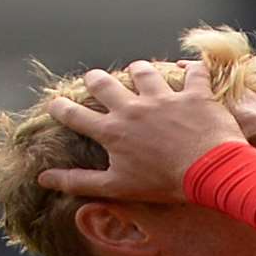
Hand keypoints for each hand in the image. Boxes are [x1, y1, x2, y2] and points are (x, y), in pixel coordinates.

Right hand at [38, 60, 245, 200]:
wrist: (212, 174)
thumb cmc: (164, 184)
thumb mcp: (118, 187)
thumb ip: (80, 182)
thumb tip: (43, 178)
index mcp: (112, 131)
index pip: (74, 114)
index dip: (60, 107)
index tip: (56, 104)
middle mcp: (133, 108)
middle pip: (102, 82)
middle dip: (95, 79)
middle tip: (96, 81)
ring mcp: (164, 98)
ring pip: (142, 70)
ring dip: (139, 71)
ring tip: (140, 74)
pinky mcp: (194, 94)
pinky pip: (194, 72)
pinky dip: (192, 68)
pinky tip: (188, 69)